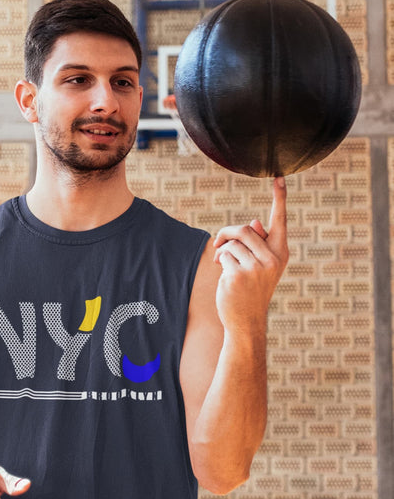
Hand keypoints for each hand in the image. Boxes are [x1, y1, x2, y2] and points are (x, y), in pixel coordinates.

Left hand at [213, 176, 288, 335]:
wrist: (246, 321)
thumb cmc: (251, 290)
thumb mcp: (259, 266)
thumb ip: (258, 244)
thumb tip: (255, 222)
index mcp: (280, 253)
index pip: (280, 221)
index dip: (280, 198)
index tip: (279, 177)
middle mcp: (273, 258)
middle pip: (245, 229)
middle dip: (226, 234)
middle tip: (218, 244)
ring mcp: (257, 267)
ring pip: (232, 243)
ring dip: (222, 250)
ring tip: (222, 263)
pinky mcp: (240, 274)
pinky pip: (224, 255)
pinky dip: (220, 261)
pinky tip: (223, 274)